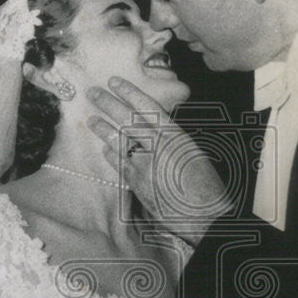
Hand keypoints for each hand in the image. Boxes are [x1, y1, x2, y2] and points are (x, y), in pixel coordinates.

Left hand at [87, 77, 231, 242]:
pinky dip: (111, 154)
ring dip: (103, 129)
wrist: (203, 215)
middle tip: (92, 93)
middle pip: (126, 120)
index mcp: (174, 135)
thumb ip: (172, 139)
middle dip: (107, 104)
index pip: (146, 107)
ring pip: (118, 141)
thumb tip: (156, 130)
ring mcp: (144, 165)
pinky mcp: (137, 183)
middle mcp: (157, 147)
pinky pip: (119, 164)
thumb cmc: (205, 184)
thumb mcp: (193, 152)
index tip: (114, 82)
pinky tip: (105, 149)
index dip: (129, 92)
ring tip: (91, 120)